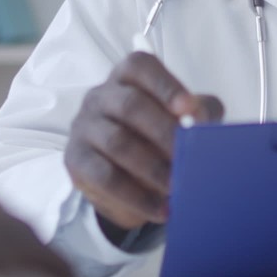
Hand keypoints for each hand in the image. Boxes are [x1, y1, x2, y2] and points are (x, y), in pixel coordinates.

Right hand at [65, 52, 223, 231]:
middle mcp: (100, 96)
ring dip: (152, 168)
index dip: (165, 85)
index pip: (140, 67)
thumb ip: (200, 111)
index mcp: (127, 77)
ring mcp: (84, 127)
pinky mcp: (76, 160)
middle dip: (164, 133)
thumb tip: (200, 118)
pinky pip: (105, 177)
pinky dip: (136, 196)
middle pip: (130, 106)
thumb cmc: (159, 138)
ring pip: (117, 143)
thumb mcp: (185, 120)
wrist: (129, 181)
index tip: (189, 108)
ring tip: (177, 186)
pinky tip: (160, 208)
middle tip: (189, 157)